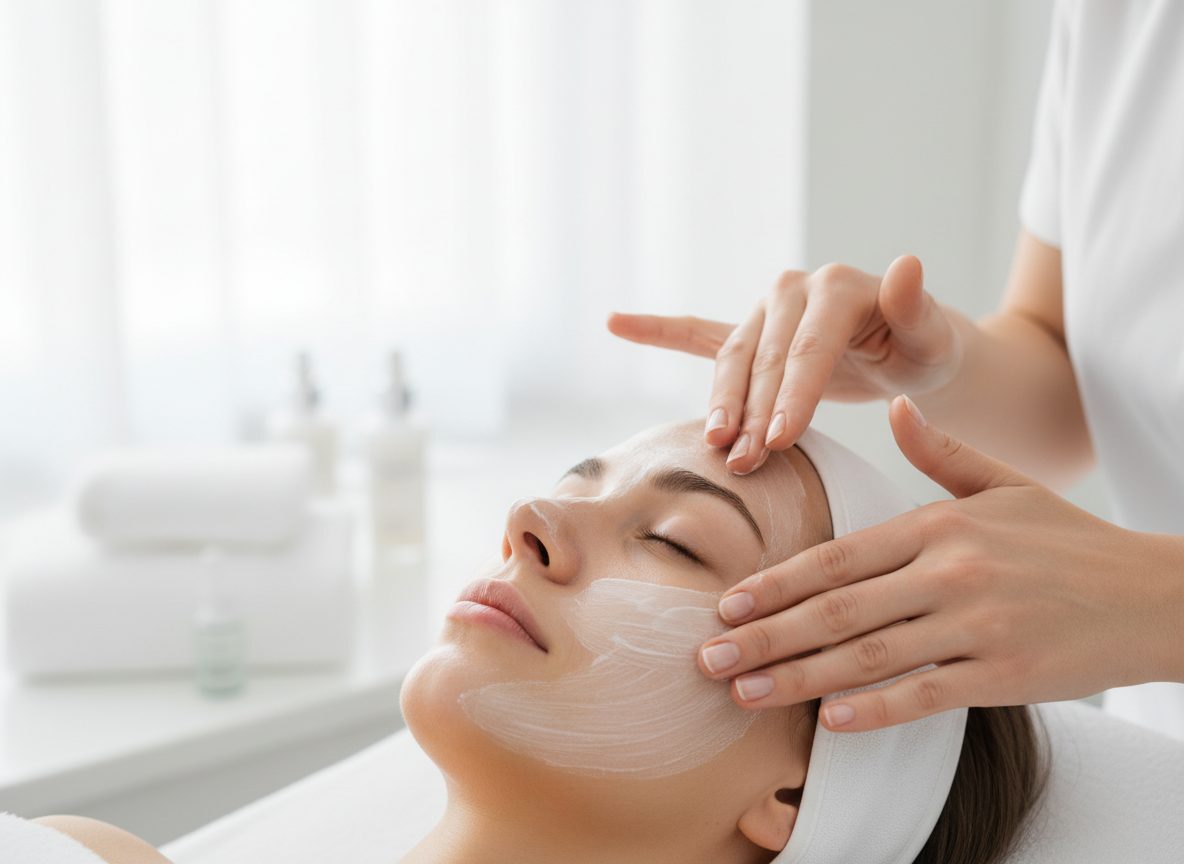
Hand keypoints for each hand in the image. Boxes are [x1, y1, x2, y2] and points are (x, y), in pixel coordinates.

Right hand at [607, 257, 961, 473]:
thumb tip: (908, 262)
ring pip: (733, 361)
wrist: (910, 354)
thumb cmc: (925, 351)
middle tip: (746, 463)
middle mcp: (794, 290)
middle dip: (755, 415)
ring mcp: (767, 311)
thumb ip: (916, 308)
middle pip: (765, 361)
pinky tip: (617, 323)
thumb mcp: (932, 337)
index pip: (807, 349)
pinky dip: (659, 331)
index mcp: (836, 287)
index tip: (783, 440)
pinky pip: (699, 333)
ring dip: (722, 405)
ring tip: (717, 445)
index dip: (793, 396)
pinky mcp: (751, 333)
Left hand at [697, 395, 1183, 730]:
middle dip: (764, 637)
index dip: (775, 584)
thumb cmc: (1069, 540)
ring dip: (797, 678)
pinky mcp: (1006, 675)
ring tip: (745, 693)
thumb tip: (894, 408)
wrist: (1155, 593)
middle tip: (708, 659)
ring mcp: (977, 625)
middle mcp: (949, 572)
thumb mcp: (1005, 484)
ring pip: (867, 656)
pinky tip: (829, 720)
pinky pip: (926, 694)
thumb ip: (940, 452)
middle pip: (836, 610)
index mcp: (938, 524)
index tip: (726, 605)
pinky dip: (874, 709)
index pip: (836, 557)